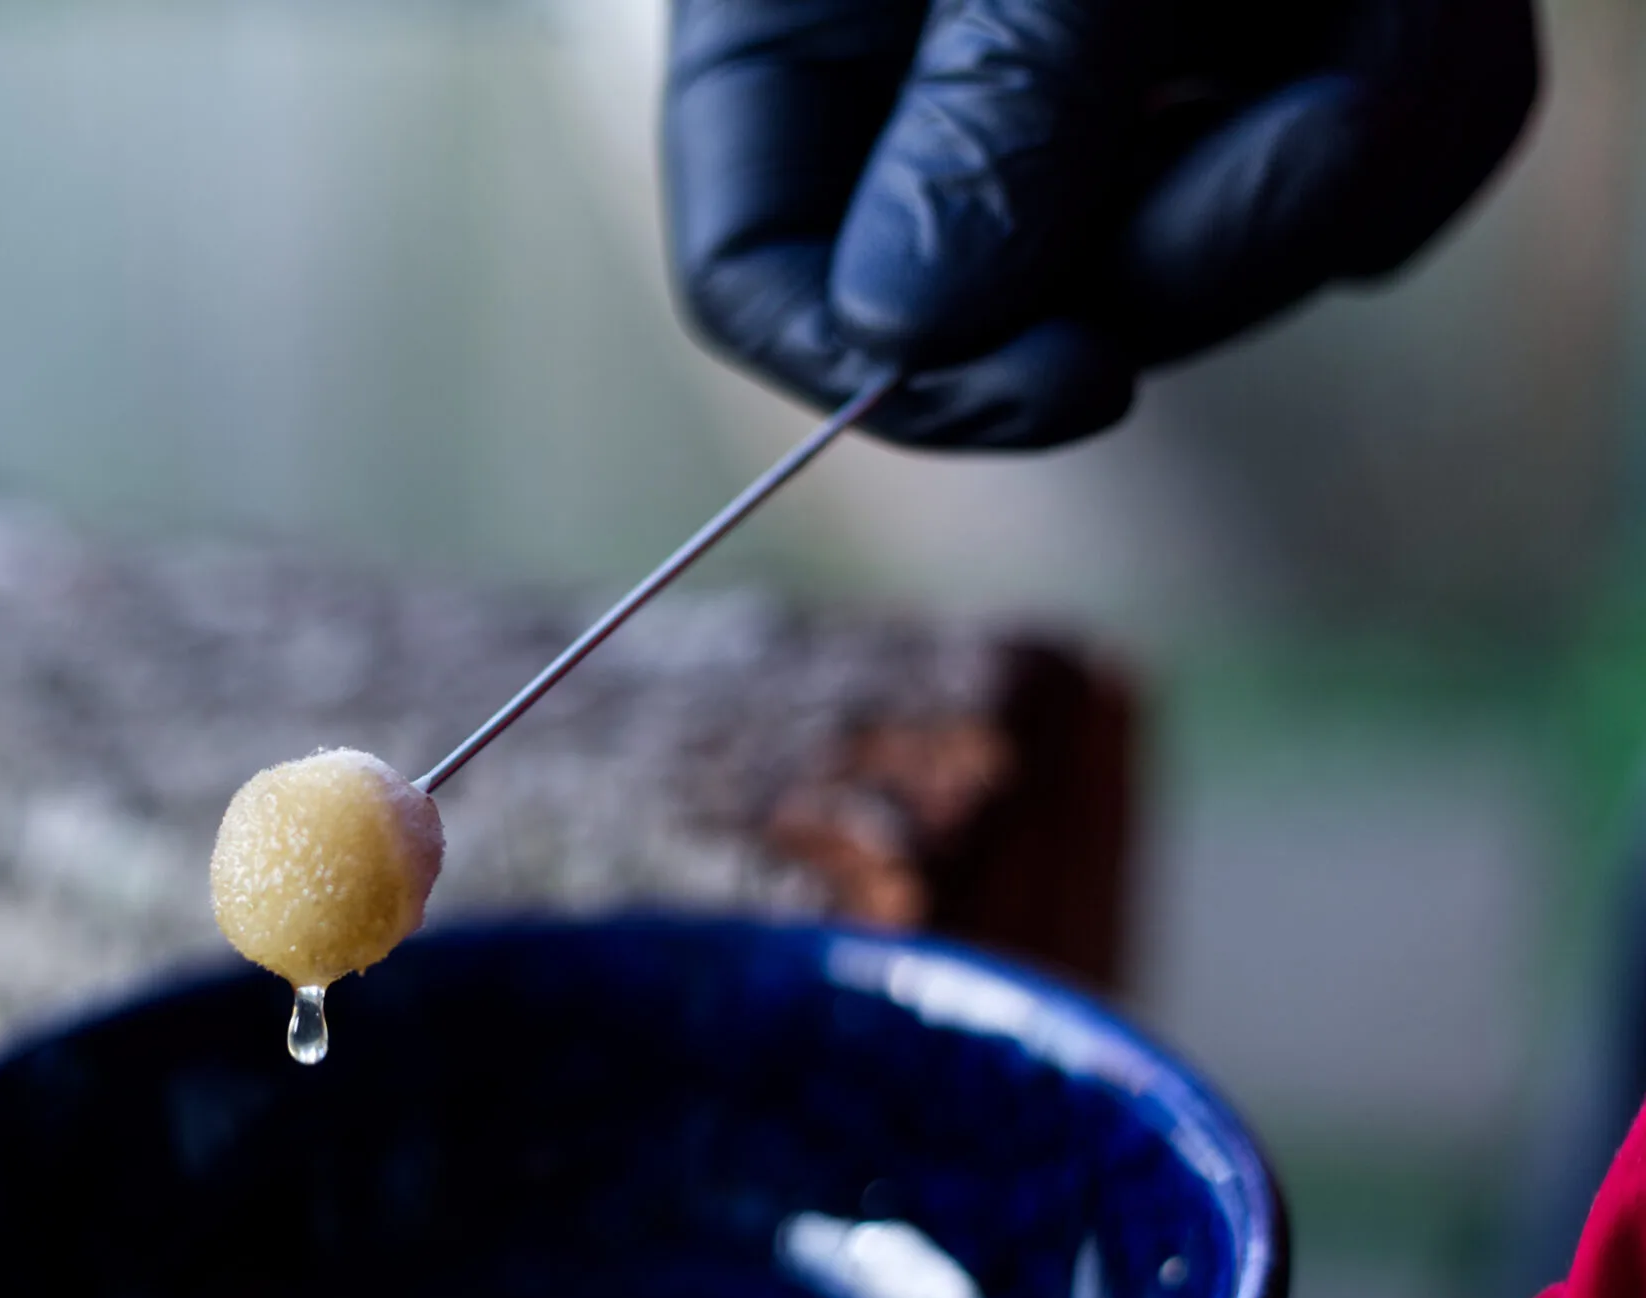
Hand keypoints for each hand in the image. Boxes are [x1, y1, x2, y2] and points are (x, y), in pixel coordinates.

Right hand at [663, 0, 1538, 448]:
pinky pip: (1351, 178)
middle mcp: (932, 68)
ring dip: (1341, 151)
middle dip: (1196, 236)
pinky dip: (1418, 109)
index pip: (760, 272)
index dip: (903, 370)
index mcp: (795, 24)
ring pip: (1210, 248)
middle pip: (1015, 294)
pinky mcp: (1265, 47)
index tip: (1073, 380)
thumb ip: (980, 95)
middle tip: (1317, 108)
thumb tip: (907, 333)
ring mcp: (1108, 68)